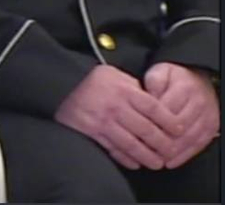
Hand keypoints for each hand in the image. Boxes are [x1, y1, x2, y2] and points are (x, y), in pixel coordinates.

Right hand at [55, 64, 182, 170]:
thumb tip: (152, 101)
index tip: (178, 130)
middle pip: (147, 130)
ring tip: (157, 163)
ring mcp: (103, 121)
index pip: (155, 108)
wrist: (59, 84)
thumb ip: (134, 87)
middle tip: (170, 151)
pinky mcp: (91, 132)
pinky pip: (113, 150)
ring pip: (132, 144)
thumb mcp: (114, 74)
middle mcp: (115, 106)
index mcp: (124, 90)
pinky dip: (126, 159)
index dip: (170, 121)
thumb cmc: (88, 80)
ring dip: (148, 156)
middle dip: (163, 144)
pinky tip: (135, 162)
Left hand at [143, 62, 218, 168]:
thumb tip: (146, 99)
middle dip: (160, 140)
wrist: (195, 77)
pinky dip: (184, 156)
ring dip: (171, 152)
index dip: (151, 123)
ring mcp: (207, 117)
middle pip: (178, 128)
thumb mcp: (159, 72)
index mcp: (185, 88)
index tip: (136, 133)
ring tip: (154, 158)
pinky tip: (171, 161)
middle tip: (142, 149)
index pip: (166, 111)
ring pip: (189, 139)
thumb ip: (152, 84)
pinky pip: (198, 145)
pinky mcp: (212, 128)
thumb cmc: (174, 77)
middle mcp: (199, 103)